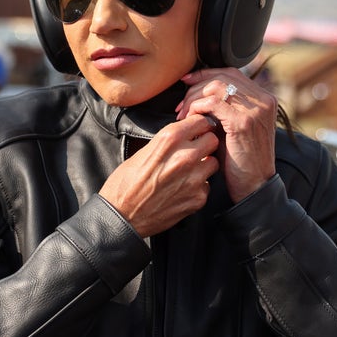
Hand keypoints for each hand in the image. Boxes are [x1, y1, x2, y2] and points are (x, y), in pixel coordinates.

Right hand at [98, 114, 219, 237]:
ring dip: (204, 165)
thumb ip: (165, 142)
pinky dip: (198, 186)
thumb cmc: (125, 184)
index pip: (201, 121)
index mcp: (169, 140)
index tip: (197, 130)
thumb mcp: (142, 152)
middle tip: (195, 150)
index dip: (199, 126)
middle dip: (205, 143)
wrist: (122, 216)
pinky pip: (207, 185)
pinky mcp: (198, 198)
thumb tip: (181, 136)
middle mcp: (185, 156)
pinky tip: (182, 189)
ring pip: (213, 163)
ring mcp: (194, 178)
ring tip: (188, 171)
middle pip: (213, 140)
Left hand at [176, 69, 276, 202]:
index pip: (230, 73)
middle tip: (181, 105)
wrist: (254, 185)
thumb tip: (198, 91)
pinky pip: (213, 103)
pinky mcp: (243, 122)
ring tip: (184, 114)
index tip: (186, 82)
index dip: (205, 74)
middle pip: (222, 76)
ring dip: (194, 98)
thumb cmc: (240, 159)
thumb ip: (224, 107)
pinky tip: (192, 120)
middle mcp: (263, 99)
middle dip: (196, 87)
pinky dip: (197, 108)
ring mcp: (255, 109)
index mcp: (263, 98)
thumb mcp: (235, 126)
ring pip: (216, 86)